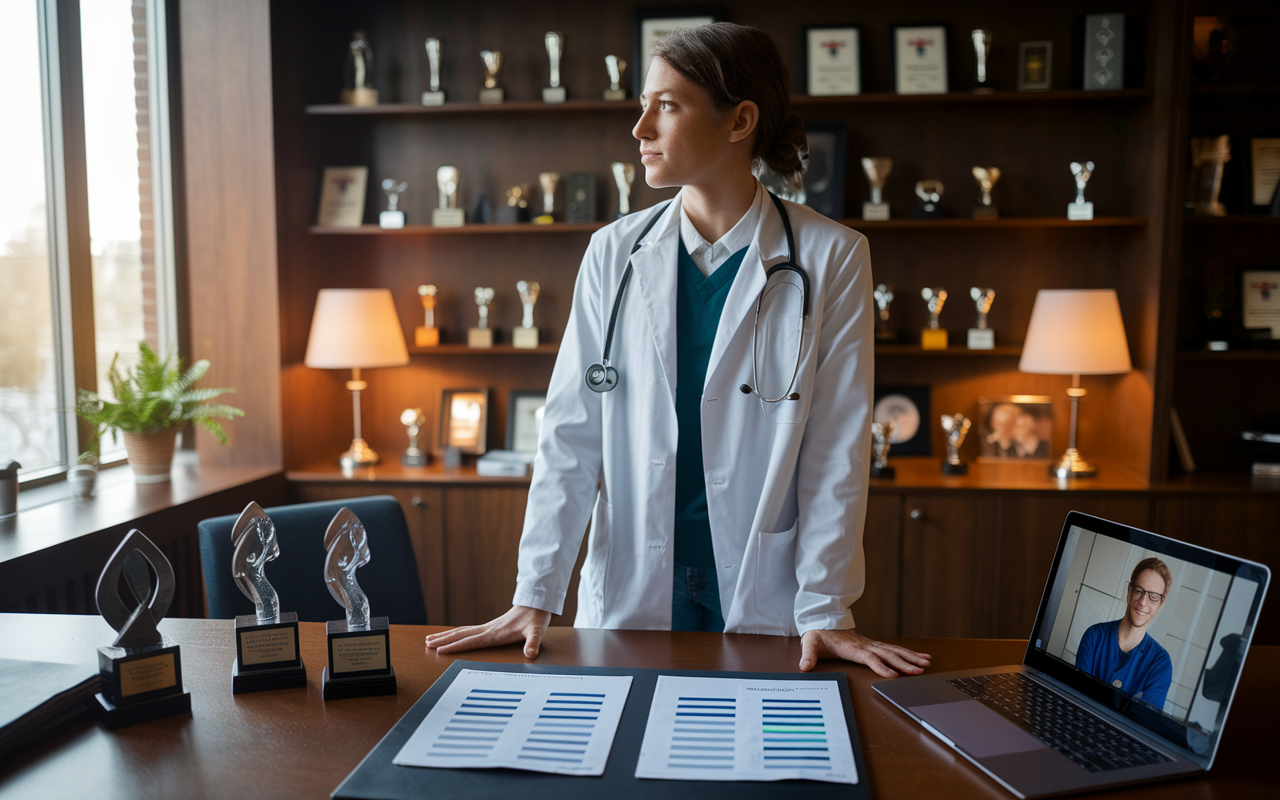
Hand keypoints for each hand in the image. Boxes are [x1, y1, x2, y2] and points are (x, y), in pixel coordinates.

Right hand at [425, 605, 551, 658]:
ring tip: (430, 639)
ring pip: (462, 631)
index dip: (455, 646)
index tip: (439, 650)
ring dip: (446, 635)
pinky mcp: (491, 627)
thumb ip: (533, 642)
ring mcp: (488, 627)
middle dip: (443, 640)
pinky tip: (452, 636)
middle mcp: (488, 630)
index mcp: (495, 633)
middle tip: (426, 643)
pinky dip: (457, 633)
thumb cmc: (536, 618)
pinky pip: (468, 631)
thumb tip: (531, 653)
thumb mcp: (537, 631)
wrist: (536, 602)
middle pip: (461, 635)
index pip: (471, 641)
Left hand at [799, 629, 931, 677]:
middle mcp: (865, 644)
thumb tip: (804, 667)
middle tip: (919, 671)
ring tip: (926, 664)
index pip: (868, 657)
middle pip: (887, 654)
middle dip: (904, 663)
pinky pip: (894, 648)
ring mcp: (871, 644)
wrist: (822, 621)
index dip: (880, 666)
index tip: (893, 675)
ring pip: (894, 650)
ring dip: (911, 657)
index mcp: (851, 647)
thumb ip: (807, 655)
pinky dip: (908, 652)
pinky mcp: (874, 645)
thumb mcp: (810, 643)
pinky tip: (921, 657)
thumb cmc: (818, 634)